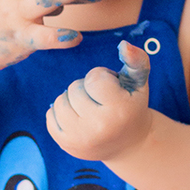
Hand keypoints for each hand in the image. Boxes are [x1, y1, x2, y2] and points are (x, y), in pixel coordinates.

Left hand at [47, 41, 151, 161]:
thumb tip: (124, 44)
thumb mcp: (139, 83)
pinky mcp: (66, 144)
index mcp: (119, 110)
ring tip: (89, 108)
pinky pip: (50, 116)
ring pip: (60, 101)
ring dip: (72, 99)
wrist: (128, 144)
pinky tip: (78, 118)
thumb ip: (136, 60)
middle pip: (75, 88)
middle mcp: (99, 127)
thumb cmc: (132, 107)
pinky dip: (61, 112)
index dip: (102, 78)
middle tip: (100, 100)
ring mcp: (80, 138)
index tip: (111, 88)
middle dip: (86, 89)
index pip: (94, 78)